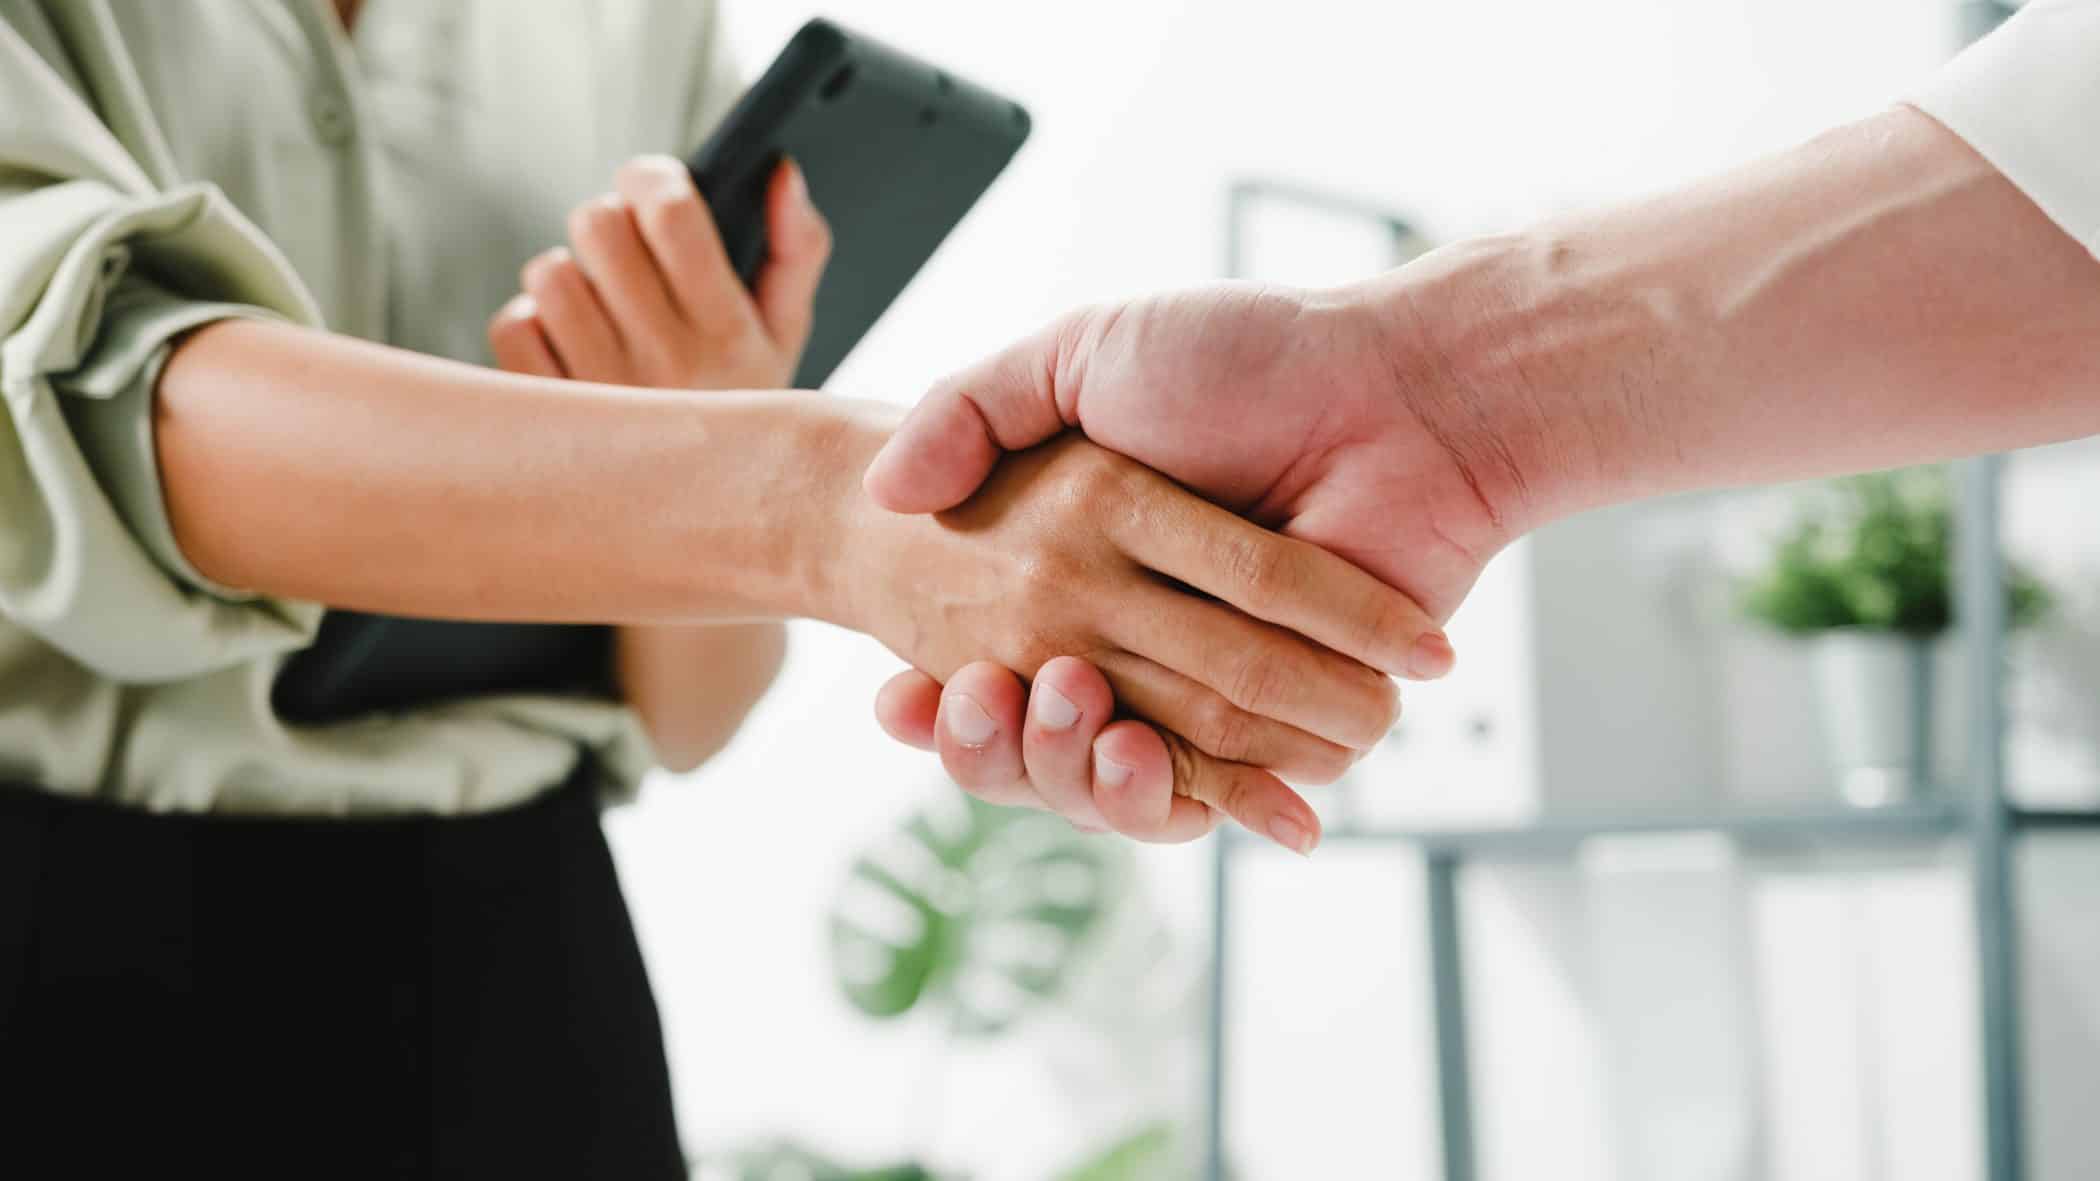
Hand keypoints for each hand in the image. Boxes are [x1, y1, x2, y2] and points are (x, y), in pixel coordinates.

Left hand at [488, 155, 829, 389]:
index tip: (653, 185)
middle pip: (598, 226)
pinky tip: (571, 348)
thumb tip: (780, 172)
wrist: (709, 517)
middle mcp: (666, 365)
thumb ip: (798, 246)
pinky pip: (514, 326)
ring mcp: (602, 394)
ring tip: (600, 310)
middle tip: (624, 252)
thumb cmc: (740, 402)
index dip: (652, 178)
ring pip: (550, 273)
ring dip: (568, 277)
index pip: (671, 214)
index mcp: (728, 332)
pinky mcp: (550, 418)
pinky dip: (534, 326)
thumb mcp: (786, 332)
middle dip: (607, 224)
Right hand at [861, 279, 1534, 844]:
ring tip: (1063, 708)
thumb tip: (884, 490)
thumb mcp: (1082, 354)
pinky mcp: (1294, 727)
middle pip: (1044, 737)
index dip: (937, 698)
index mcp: (1088, 568)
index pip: (988, 662)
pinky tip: (1131, 758)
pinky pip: (1219, 790)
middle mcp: (1143, 636)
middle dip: (997, 741)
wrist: (1403, 394)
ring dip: (1073, 772)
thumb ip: (974, 406)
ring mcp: (1217, 685)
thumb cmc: (1250, 356)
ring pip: (1117, 777)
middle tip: (977, 694)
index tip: (900, 692)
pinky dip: (1179, 797)